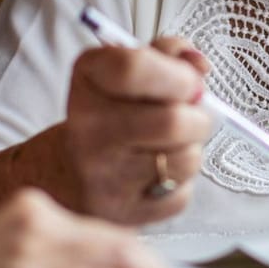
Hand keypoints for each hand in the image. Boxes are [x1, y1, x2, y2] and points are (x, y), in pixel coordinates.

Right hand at [61, 36, 212, 223]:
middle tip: (191, 116)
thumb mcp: (129, 69)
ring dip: (192, 150)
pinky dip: (181, 184)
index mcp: (89, 78)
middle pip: (172, 121)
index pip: (134, 67)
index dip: (177, 74)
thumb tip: (201, 66)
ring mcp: (102, 175)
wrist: (68, 171)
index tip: (188, 82)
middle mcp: (88, 127)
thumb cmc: (113, 111)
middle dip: (199, 118)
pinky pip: (180, 195)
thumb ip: (169, 54)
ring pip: (185, 160)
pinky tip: (158, 174)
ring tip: (172, 145)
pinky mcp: (121, 213)